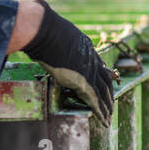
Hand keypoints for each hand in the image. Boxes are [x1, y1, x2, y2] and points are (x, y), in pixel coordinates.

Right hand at [21, 1, 115, 124]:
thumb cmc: (43, 29)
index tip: (106, 83)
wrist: (45, 31)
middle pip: (105, 80)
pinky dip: (100, 111)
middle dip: (108, 94)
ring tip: (109, 118)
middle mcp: (91, 59)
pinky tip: (103, 120)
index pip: (98, 64)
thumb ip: (52, 38)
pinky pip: (95, 100)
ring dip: (107, 106)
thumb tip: (37, 35)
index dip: (103, 75)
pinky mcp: (83, 81)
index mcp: (85, 46)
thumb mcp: (53, 31)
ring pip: (103, 92)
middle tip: (111, 104)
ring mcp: (88, 70)